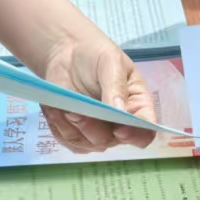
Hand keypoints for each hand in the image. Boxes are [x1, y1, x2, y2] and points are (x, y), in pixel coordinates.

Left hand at [38, 34, 158, 151]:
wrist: (67, 54)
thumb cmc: (95, 55)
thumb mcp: (110, 62)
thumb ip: (116, 86)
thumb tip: (120, 111)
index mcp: (137, 105)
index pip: (145, 130)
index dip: (136, 135)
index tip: (119, 130)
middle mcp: (120, 124)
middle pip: (113, 141)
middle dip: (94, 129)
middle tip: (76, 112)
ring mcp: (98, 131)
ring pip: (89, 145)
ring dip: (73, 129)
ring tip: (63, 108)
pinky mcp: (76, 133)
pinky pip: (69, 142)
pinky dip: (60, 128)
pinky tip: (55, 110)